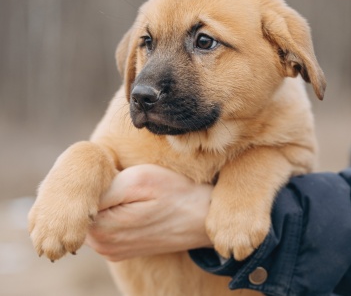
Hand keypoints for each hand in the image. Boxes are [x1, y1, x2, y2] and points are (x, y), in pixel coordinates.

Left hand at [85, 164, 212, 260]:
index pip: (78, 200)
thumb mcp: (140, 180)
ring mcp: (112, 250)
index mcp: (103, 229)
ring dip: (104, 202)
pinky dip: (111, 212)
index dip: (92, 180)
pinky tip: (130, 204)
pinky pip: (104, 226)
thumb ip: (105, 187)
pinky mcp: (121, 249)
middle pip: (83, 210)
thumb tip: (83, 190)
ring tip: (127, 190)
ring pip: (93, 217)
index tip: (112, 170)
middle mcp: (103, 246)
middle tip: (120, 176)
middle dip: (96, 192)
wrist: (201, 217)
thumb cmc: (174, 193)